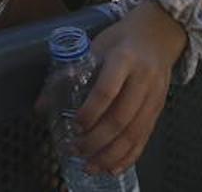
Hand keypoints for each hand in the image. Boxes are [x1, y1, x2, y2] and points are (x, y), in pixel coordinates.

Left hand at [76, 2, 183, 174]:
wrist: (159, 33)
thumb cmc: (122, 39)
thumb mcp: (94, 46)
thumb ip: (68, 74)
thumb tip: (41, 106)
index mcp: (124, 59)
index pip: (107, 90)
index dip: (90, 111)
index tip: (75, 125)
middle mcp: (142, 80)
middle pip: (121, 117)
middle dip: (97, 139)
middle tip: (76, 150)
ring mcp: (154, 97)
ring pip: (134, 133)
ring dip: (111, 154)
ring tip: (90, 167)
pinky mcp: (159, 110)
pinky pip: (145, 138)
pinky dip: (129, 156)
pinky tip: (113, 167)